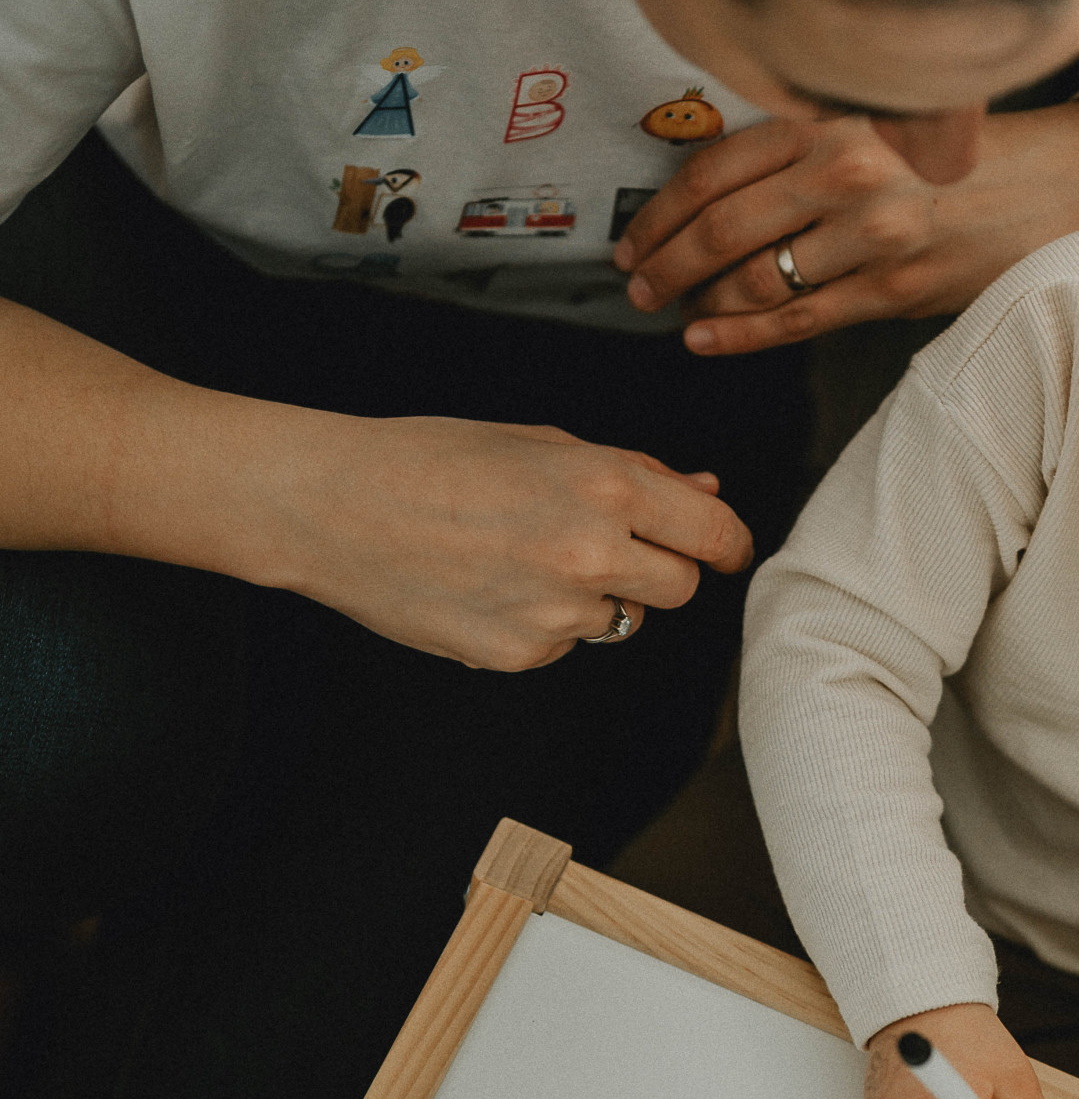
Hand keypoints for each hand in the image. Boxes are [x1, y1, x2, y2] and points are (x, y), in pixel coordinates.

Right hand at [268, 415, 751, 667]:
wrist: (334, 507)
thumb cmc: (431, 459)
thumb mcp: (542, 442)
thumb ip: (634, 472)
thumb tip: (705, 490)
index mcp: (605, 487)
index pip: (714, 533)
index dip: (725, 541)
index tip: (722, 546)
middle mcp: (590, 555)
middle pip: (681, 586)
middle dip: (661, 568)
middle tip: (611, 544)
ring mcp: (556, 615)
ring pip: (622, 620)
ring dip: (596, 596)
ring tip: (524, 556)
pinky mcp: (519, 656)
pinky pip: (564, 645)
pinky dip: (544, 623)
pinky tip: (491, 586)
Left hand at [612, 102, 1078, 356]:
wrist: (1059, 182)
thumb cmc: (963, 155)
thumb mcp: (878, 124)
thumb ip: (803, 151)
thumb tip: (716, 198)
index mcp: (833, 117)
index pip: (715, 168)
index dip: (661, 210)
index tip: (634, 235)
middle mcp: (847, 169)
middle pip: (720, 226)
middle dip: (664, 263)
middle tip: (636, 283)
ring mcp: (872, 233)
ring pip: (754, 278)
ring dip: (698, 302)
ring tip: (670, 311)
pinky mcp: (896, 288)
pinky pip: (797, 319)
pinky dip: (740, 334)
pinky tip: (705, 338)